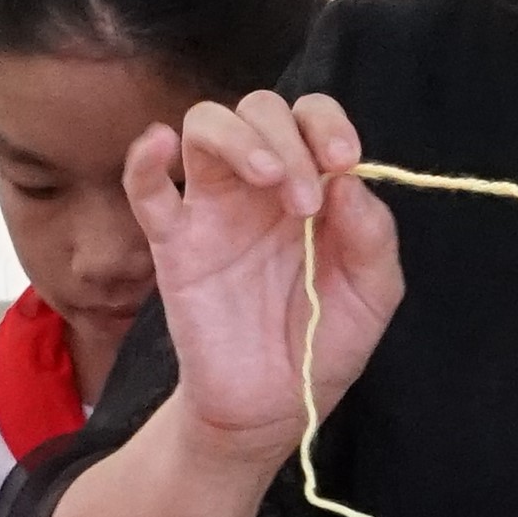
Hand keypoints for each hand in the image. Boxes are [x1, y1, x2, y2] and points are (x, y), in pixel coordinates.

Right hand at [131, 91, 401, 455]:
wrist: (273, 407)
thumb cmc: (324, 342)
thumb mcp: (373, 295)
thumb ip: (373, 236)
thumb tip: (348, 181)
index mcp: (313, 185)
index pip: (310, 117)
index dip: (325, 123)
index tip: (343, 160)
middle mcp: (260, 185)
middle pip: (258, 110)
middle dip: (287, 140)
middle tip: (304, 203)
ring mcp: (213, 209)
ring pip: (204, 126)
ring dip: (237, 138)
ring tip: (268, 179)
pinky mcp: (173, 244)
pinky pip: (145, 188)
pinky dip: (144, 158)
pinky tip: (160, 145)